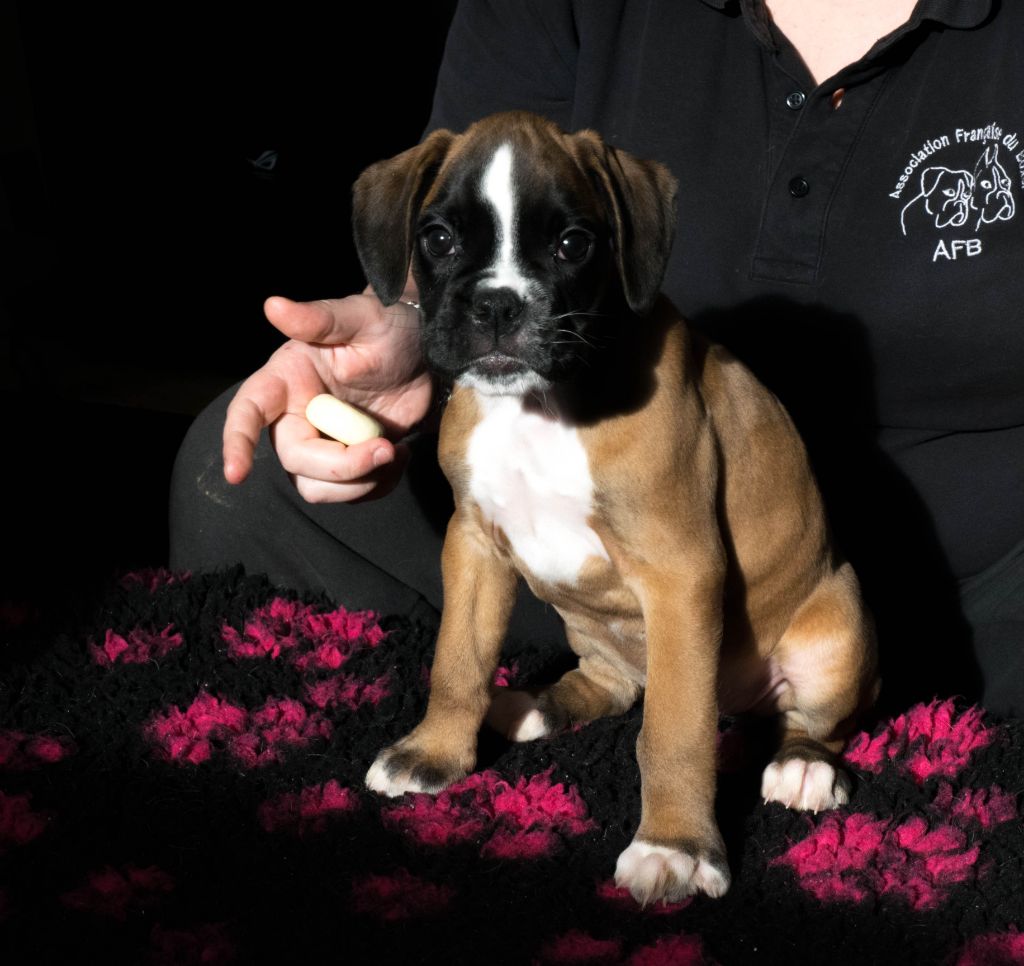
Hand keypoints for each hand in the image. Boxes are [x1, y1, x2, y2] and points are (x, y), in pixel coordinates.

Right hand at [222, 288, 431, 502]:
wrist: (426, 353)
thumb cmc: (388, 327)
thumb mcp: (361, 317)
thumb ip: (319, 318)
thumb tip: (273, 306)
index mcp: (288, 379)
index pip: (249, 411)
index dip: (237, 441)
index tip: (236, 473)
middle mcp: (297, 415)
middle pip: (296, 461)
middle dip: (342, 467)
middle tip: (386, 449)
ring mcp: (323, 442)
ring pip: (319, 488)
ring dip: (360, 483)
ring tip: (394, 452)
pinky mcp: (350, 461)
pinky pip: (351, 493)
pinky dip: (379, 485)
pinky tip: (400, 455)